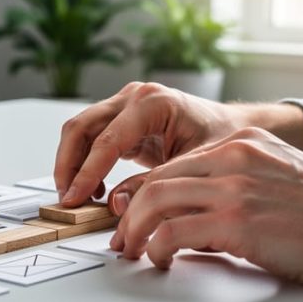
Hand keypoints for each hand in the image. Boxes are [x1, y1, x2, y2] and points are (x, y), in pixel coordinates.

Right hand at [54, 82, 245, 206]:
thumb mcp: (192, 167)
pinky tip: (95, 190)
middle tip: (67, 198)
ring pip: (79, 131)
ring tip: (79, 197)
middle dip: (67, 165)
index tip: (75, 198)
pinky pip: (91, 139)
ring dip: (72, 165)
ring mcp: (125, 105)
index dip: (86, 172)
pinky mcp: (122, 120)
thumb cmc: (222, 141)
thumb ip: (153, 185)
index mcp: (154, 102)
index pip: (106, 139)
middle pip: (81, 127)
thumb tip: (116, 203)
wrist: (235, 129)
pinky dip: (84, 164)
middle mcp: (134, 97)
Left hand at [109, 127, 302, 290]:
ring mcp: (234, 187)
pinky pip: (173, 232)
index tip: (132, 211)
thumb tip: (194, 216)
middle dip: (130, 211)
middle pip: (158, 179)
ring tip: (130, 250)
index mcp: (242, 143)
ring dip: (134, 229)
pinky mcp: (237, 220)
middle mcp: (233, 157)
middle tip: (122, 236)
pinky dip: (156, 248)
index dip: (146, 191)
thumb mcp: (275, 178)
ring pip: (156, 200)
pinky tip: (159, 259)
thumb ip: (233, 185)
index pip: (175, 164)